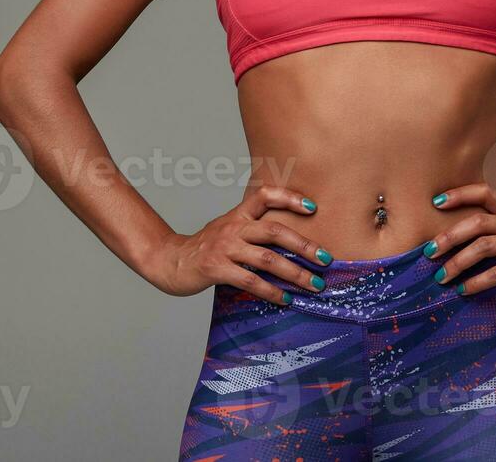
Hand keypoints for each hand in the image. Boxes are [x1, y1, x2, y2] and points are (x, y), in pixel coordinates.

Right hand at [144, 183, 332, 304]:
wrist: (169, 261)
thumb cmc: (205, 249)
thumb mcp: (227, 230)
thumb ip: (252, 230)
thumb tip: (290, 241)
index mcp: (237, 215)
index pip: (264, 195)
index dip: (289, 198)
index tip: (313, 208)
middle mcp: (232, 227)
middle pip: (274, 230)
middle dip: (304, 245)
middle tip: (326, 258)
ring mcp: (224, 247)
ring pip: (267, 259)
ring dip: (294, 273)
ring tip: (314, 285)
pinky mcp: (216, 269)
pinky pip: (250, 280)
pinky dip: (271, 291)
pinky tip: (286, 299)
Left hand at [423, 182, 495, 293]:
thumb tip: (461, 230)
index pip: (484, 193)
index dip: (459, 194)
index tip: (436, 201)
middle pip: (477, 222)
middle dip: (449, 236)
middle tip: (428, 250)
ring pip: (484, 247)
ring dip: (458, 262)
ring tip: (441, 276)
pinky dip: (477, 282)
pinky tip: (464, 289)